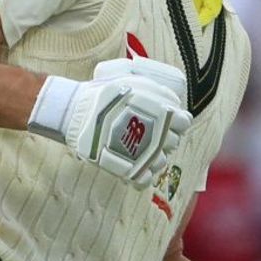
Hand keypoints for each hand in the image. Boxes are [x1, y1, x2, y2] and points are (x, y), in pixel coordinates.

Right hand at [28, 57, 191, 187]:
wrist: (76, 113)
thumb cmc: (102, 94)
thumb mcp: (131, 80)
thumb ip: (154, 89)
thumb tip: (171, 98)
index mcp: (163, 113)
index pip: (184, 122)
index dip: (175, 121)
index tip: (163, 120)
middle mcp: (159, 135)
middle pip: (173, 142)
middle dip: (163, 138)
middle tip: (144, 133)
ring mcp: (146, 155)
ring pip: (161, 162)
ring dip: (151, 157)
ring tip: (136, 150)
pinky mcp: (131, 171)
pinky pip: (145, 179)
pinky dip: (140, 175)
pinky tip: (132, 166)